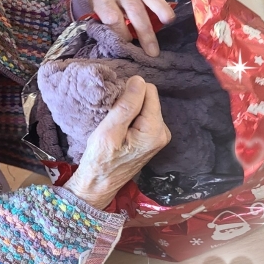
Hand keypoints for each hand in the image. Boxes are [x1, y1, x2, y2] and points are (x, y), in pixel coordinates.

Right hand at [63, 76, 170, 210]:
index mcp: (155, 129)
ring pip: (144, 105)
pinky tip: (120, 130)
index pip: (148, 90)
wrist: (99, 184)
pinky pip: (143, 115)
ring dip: (129, 110)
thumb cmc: (101, 159)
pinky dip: (130, 118)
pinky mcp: (152, 138)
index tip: (114, 107)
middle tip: (112, 118)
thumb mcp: (109, 131)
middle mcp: (163, 131)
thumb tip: (139, 80)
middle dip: (130, 102)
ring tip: (115, 125)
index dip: (128, 94)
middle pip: (148, 98)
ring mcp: (159, 136)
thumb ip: (126, 106)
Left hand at [86, 0, 193, 55]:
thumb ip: (108, 24)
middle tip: (152, 51)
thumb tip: (120, 45)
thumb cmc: (105, 0)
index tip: (126, 44)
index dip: (119, 31)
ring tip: (168, 20)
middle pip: (134, 8)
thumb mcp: (98, 11)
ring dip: (160, 8)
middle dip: (144, 31)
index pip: (111, 15)